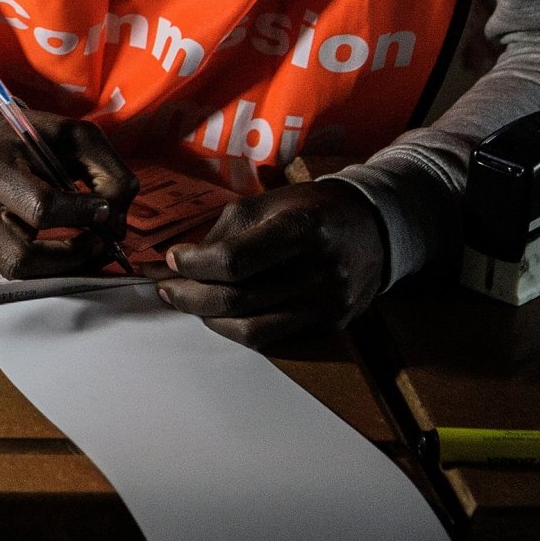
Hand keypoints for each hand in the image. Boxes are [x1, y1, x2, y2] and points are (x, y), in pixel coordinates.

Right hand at [0, 106, 136, 278]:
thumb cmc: (32, 138)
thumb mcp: (77, 137)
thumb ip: (109, 175)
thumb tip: (115, 226)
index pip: (40, 207)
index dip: (81, 214)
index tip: (103, 209)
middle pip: (22, 256)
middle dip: (72, 257)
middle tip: (99, 244)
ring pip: (18, 271)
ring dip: (62, 267)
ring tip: (87, 249)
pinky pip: (13, 270)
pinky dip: (46, 266)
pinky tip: (62, 248)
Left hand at [155, 180, 388, 347]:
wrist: (374, 227)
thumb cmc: (311, 209)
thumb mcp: (267, 203)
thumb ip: (223, 232)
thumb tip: (177, 261)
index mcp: (302, 229)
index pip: (235, 260)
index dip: (194, 264)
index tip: (171, 259)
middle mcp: (319, 271)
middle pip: (239, 299)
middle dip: (190, 296)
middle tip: (166, 287)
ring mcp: (328, 304)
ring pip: (252, 328)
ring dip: (208, 318)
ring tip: (186, 301)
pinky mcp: (330, 324)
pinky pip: (272, 337)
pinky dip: (236, 328)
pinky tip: (219, 314)